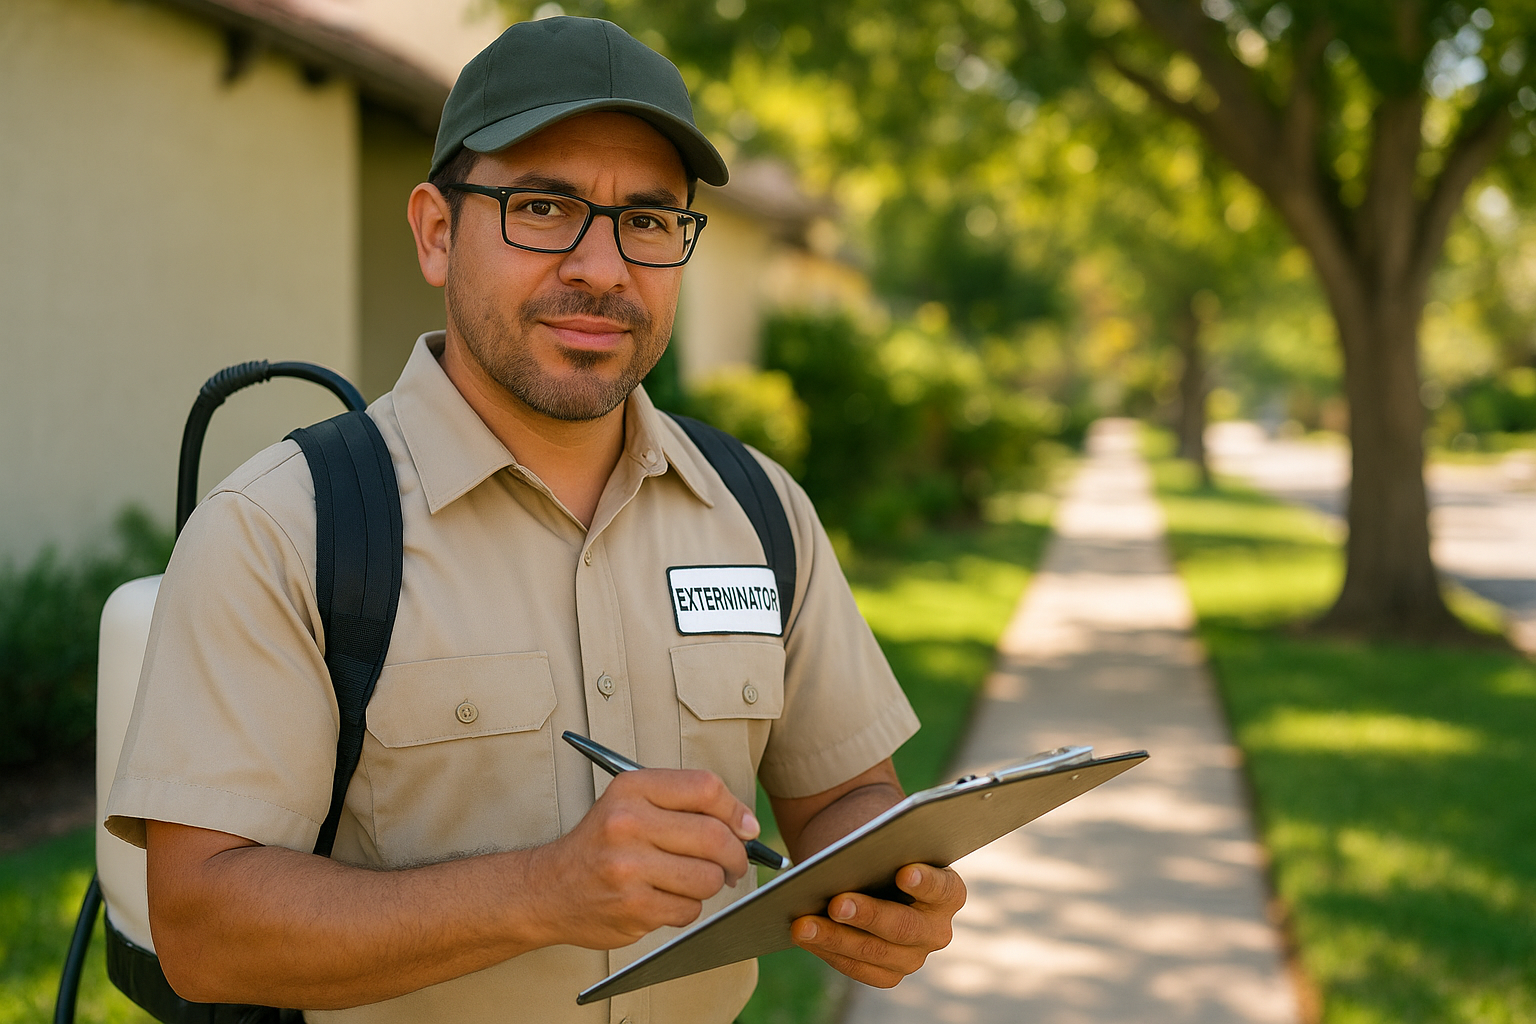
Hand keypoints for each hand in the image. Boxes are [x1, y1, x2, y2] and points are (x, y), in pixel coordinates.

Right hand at [526, 769, 757, 949]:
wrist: (547, 888)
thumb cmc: (601, 842)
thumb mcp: (631, 803)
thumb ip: (685, 804)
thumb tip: (747, 827)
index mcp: (632, 789)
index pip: (705, 788)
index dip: (736, 810)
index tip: (747, 827)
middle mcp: (628, 824)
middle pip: (714, 837)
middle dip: (736, 855)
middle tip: (734, 863)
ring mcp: (629, 870)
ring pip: (708, 878)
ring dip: (710, 884)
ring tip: (691, 880)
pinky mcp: (633, 909)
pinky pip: (689, 910)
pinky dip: (687, 907)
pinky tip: (664, 898)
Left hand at [790, 863, 965, 987]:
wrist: (863, 866)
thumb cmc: (875, 848)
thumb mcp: (878, 841)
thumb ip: (873, 852)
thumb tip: (843, 867)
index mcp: (948, 891)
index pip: (942, 888)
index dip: (924, 882)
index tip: (903, 872)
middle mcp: (937, 929)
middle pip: (904, 927)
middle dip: (868, 915)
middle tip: (836, 903)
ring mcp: (913, 955)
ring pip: (875, 953)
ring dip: (835, 938)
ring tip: (803, 924)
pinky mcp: (888, 973)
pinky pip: (858, 968)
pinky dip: (829, 950)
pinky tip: (804, 935)